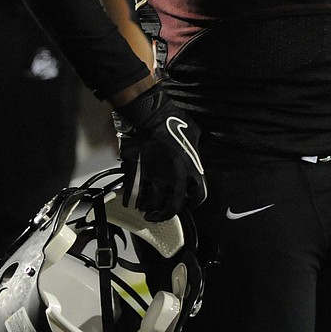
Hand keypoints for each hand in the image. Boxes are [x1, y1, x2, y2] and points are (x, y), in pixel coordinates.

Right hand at [114, 84, 206, 220]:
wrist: (149, 116)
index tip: (191, 201)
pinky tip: (131, 203)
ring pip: (151, 203)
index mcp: (189, 170)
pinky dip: (131, 201)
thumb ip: (194, 150)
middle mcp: (173, 179)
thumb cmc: (172, 121)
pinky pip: (133, 194)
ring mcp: (153, 178)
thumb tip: (195, 154)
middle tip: (161, 215)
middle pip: (172, 207)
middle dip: (166, 214)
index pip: (199, 195)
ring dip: (149, 208)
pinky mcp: (136, 174)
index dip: (195, 201)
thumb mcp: (194, 135)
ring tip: (146, 209)